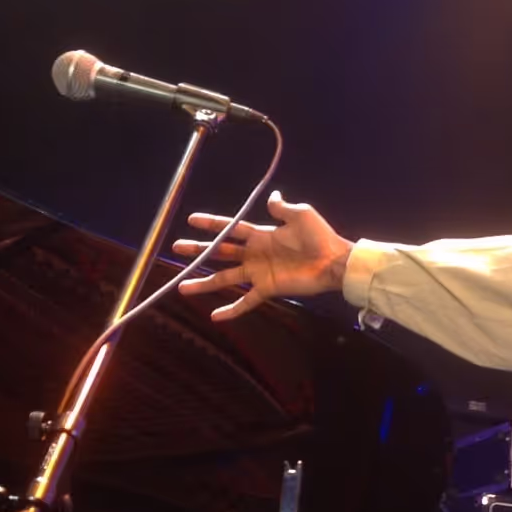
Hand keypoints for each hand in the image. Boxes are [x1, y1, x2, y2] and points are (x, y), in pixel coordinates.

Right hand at [174, 191, 353, 320]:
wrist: (335, 261)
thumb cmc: (320, 236)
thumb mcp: (300, 214)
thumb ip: (281, 207)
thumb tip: (272, 195)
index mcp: (261, 235)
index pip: (230, 228)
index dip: (211, 224)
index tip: (191, 220)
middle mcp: (255, 254)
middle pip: (220, 252)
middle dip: (198, 250)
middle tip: (177, 248)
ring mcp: (260, 273)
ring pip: (225, 277)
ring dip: (204, 282)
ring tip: (182, 286)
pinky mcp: (268, 289)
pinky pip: (246, 301)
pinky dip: (231, 309)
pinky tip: (215, 316)